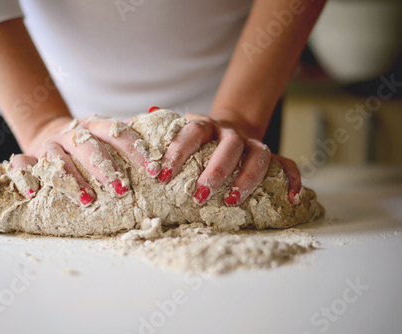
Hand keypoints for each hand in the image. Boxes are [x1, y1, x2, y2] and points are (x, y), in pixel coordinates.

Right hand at [7, 115, 159, 205]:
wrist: (50, 133)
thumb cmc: (90, 143)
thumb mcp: (110, 135)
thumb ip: (134, 135)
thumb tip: (171, 136)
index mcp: (96, 126)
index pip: (118, 133)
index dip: (135, 150)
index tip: (153, 170)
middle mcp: (72, 133)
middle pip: (88, 146)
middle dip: (105, 167)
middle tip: (122, 189)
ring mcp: (48, 145)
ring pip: (57, 158)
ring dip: (71, 179)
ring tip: (86, 199)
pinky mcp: (28, 158)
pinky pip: (21, 166)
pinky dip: (25, 179)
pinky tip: (33, 195)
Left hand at [157, 113, 301, 205]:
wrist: (228, 128)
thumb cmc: (196, 139)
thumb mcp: (175, 131)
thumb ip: (155, 132)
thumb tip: (126, 126)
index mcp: (205, 125)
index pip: (193, 131)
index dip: (178, 151)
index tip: (162, 175)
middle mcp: (231, 133)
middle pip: (230, 146)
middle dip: (216, 171)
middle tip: (200, 195)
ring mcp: (254, 144)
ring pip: (261, 155)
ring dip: (248, 178)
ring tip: (232, 201)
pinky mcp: (271, 157)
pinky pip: (289, 165)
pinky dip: (293, 180)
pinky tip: (291, 198)